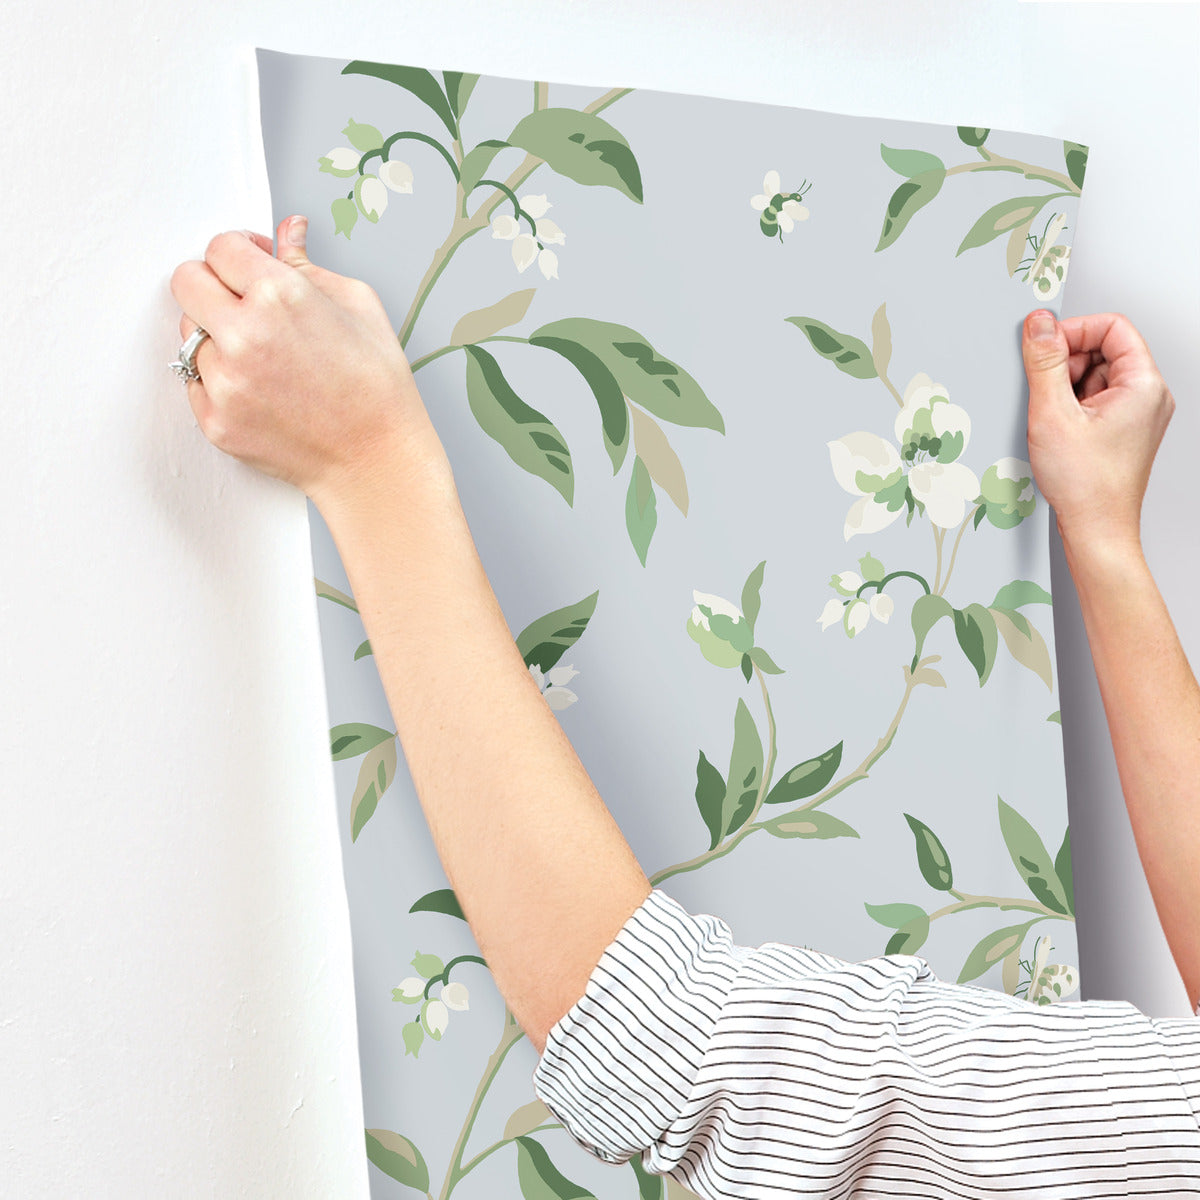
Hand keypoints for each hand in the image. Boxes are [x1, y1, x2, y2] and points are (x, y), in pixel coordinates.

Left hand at [169, 214, 449, 507]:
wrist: (377, 460)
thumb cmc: (377, 388)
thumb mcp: (358, 306)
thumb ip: (308, 264)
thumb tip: (287, 231)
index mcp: (280, 295)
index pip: (219, 247)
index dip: (238, 251)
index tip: (249, 264)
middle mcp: (243, 335)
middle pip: (186, 281)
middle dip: (212, 284)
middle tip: (242, 302)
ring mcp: (225, 381)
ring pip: (189, 335)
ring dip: (216, 337)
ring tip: (262, 356)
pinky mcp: (215, 420)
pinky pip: (195, 383)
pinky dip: (220, 381)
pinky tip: (260, 389)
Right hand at [1022, 308, 1174, 552]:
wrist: (1096, 530)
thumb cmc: (1086, 485)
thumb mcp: (1053, 414)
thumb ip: (1044, 362)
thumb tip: (1039, 324)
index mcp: (1143, 385)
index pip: (1112, 327)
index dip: (1074, 330)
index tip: (1044, 345)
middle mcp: (1148, 397)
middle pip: (1103, 351)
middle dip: (1066, 363)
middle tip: (1045, 390)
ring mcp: (1137, 415)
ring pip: (1096, 376)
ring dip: (1066, 388)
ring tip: (1053, 419)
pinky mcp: (1122, 431)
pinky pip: (1094, 400)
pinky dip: (1070, 407)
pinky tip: (1058, 430)